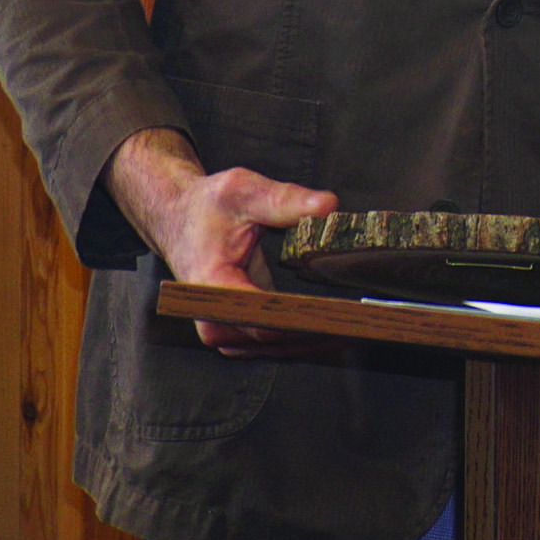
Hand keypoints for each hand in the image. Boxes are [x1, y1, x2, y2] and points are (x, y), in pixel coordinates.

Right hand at [103, 127, 339, 355]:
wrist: (179, 218)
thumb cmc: (209, 205)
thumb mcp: (245, 191)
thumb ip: (285, 200)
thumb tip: (327, 206)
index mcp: (211, 285)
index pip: (260, 316)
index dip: (301, 319)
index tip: (338, 315)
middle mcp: (213, 315)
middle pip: (270, 338)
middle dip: (314, 333)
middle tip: (359, 325)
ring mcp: (225, 325)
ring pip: (273, 347)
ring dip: (311, 342)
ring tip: (356, 331)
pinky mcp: (239, 326)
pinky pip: (272, 341)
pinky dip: (302, 339)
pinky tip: (335, 334)